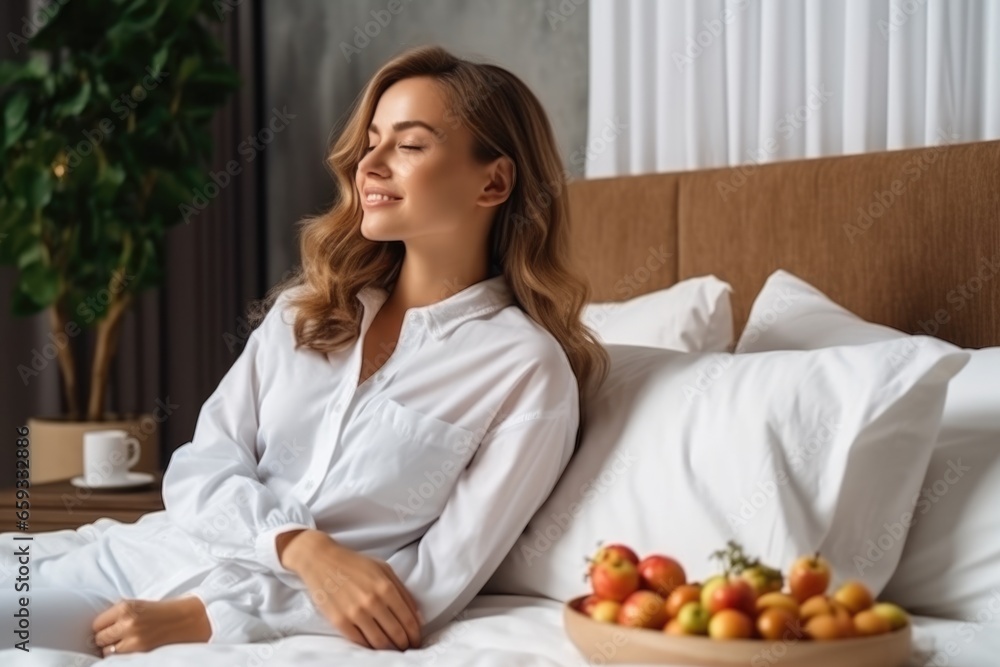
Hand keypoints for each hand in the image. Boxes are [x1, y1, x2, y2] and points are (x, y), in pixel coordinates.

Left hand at [92, 597, 211, 655]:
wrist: (186, 618)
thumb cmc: (161, 611)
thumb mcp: (138, 605)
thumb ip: (118, 614)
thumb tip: (96, 630)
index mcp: (125, 607)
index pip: (96, 624)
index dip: (102, 628)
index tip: (109, 629)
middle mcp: (128, 622)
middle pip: (99, 638)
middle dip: (106, 639)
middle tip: (117, 638)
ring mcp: (134, 638)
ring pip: (107, 651)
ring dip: (113, 650)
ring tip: (124, 645)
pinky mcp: (141, 651)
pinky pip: (119, 659)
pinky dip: (122, 657)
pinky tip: (130, 651)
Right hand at [282, 530, 422, 650]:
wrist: (321, 560)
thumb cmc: (355, 564)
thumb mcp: (384, 569)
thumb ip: (402, 591)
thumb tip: (417, 617)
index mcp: (386, 587)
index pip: (408, 620)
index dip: (415, 634)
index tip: (417, 639)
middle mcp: (372, 601)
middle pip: (396, 634)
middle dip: (405, 644)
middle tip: (408, 648)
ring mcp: (355, 612)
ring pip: (379, 642)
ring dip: (390, 649)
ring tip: (394, 649)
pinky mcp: (339, 621)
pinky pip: (360, 641)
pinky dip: (370, 647)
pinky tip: (375, 646)